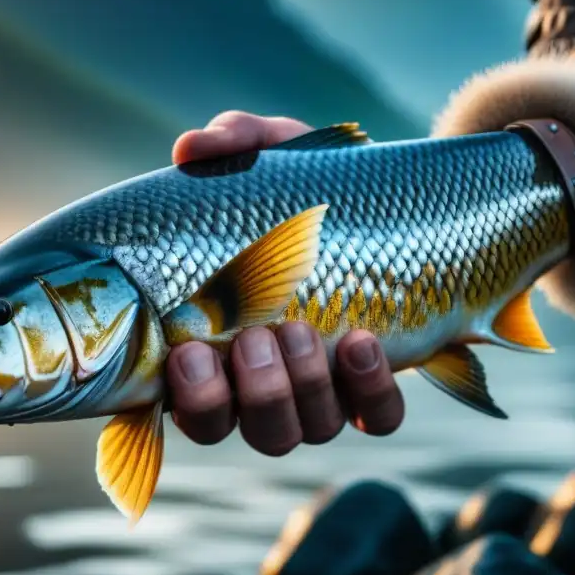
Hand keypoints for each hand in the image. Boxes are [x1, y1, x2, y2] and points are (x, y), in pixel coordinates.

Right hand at [166, 111, 405, 454]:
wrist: (393, 199)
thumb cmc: (307, 185)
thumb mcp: (270, 155)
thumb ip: (231, 145)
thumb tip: (191, 148)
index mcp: (210, 340)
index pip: (180, 401)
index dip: (183, 397)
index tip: (186, 352)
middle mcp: (254, 380)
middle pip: (233, 429)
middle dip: (242, 392)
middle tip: (252, 338)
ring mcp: (315, 390)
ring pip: (299, 429)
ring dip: (297, 389)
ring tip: (298, 332)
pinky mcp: (373, 386)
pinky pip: (376, 417)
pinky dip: (369, 391)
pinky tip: (362, 343)